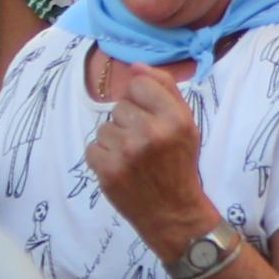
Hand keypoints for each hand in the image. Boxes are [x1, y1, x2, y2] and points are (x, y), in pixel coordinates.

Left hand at [83, 63, 216, 258]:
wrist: (173, 213)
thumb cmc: (180, 165)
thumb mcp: (186, 124)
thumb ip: (164, 90)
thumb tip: (135, 66)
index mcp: (176, 118)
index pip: (139, 84)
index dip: (142, 101)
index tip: (152, 119)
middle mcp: (152, 132)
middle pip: (120, 106)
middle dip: (129, 122)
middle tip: (145, 144)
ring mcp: (127, 152)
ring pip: (104, 128)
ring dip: (115, 141)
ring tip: (132, 158)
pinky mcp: (107, 170)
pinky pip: (92, 148)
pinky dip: (103, 158)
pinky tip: (121, 169)